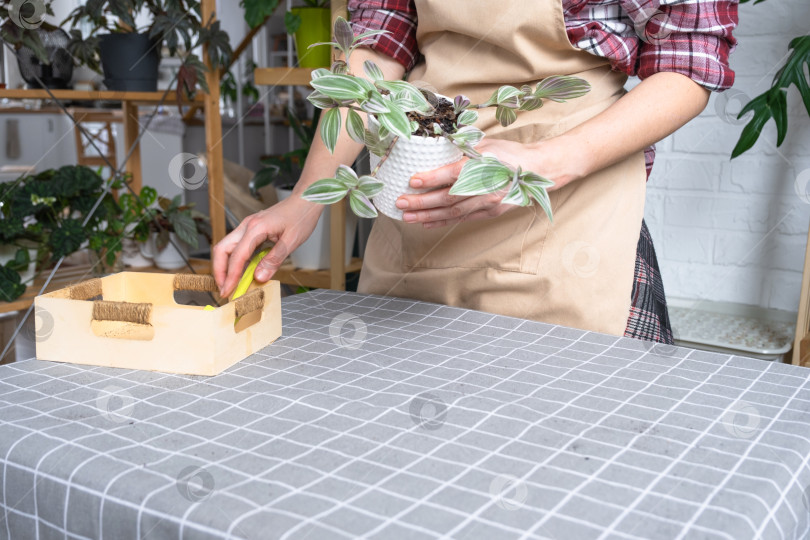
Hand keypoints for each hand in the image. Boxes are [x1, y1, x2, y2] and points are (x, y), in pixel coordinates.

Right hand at [213, 196, 323, 297]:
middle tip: (224, 289)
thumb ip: (274, 260)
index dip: (231, 277)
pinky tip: (241, 271)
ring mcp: (248, 226)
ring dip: (226, 266)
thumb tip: (258, 278)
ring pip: (227, 247)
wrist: (305, 200)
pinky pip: (237, 246)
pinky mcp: (252, 229)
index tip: (228, 292)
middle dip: (220, 271)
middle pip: (222, 249)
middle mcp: (247, 226)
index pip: (237, 256)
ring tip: (231, 284)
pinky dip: (235, 260)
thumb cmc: (301, 217)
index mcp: (256, 228)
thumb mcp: (291, 242)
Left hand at [394, 138, 554, 227]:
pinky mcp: (490, 213)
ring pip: (452, 212)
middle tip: (400, 203)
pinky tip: (427, 223)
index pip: (451, 174)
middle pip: (447, 198)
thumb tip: (434, 146)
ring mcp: (487, 203)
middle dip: (421, 202)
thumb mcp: (485, 144)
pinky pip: (462, 219)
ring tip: (407, 217)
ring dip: (428, 216)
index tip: (412, 181)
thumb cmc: (509, 154)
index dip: (430, 179)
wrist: (537, 171)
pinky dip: (443, 222)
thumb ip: (461, 148)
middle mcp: (483, 188)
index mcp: (481, 167)